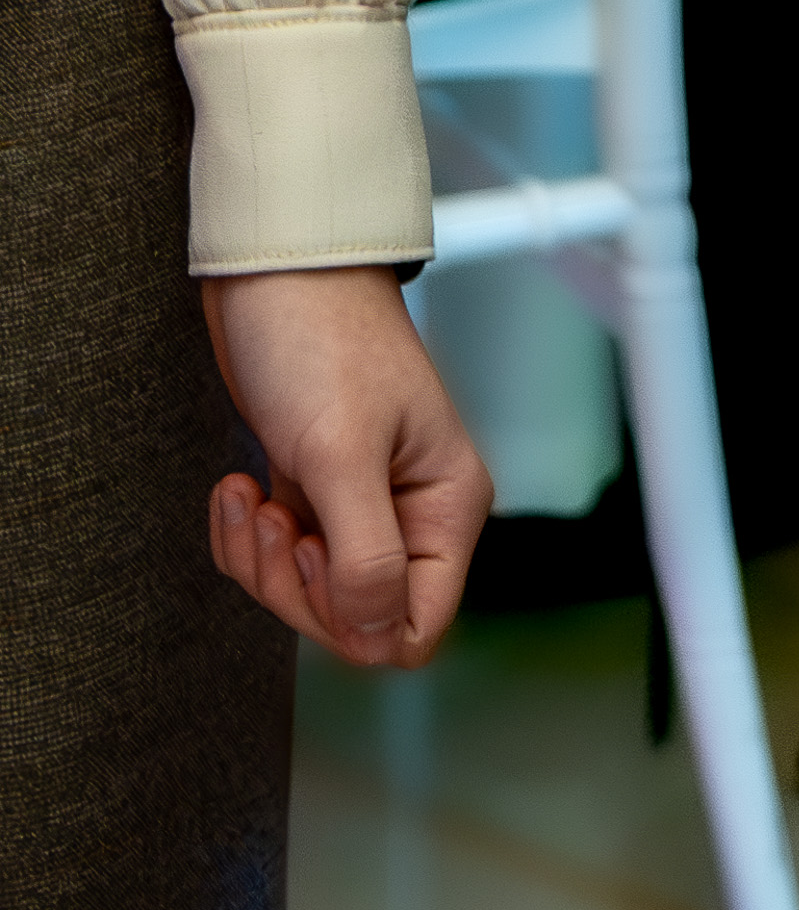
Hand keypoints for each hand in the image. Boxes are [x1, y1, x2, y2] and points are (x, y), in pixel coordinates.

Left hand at [203, 267, 490, 665]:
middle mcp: (412, 514)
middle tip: (272, 522)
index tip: (317, 552)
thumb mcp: (342, 453)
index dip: (354, 615)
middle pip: (355, 618)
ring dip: (261, 560)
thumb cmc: (321, 340)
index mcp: (448, 506)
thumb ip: (366, 555)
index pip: (416, 624)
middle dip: (294, 583)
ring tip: (248, 496)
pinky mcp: (315, 495)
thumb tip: (374, 634)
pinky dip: (244, 539)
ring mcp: (362, 507)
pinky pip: (278, 562)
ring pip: (311, 595)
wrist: (275, 276)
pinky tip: (239, 488)